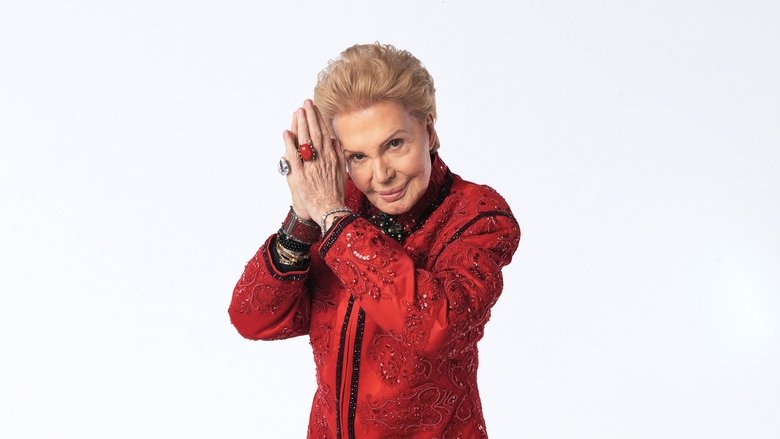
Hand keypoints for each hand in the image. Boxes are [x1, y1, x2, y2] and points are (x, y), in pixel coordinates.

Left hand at [282, 100, 347, 223]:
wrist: (330, 211)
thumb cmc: (335, 194)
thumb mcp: (341, 172)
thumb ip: (339, 155)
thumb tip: (335, 140)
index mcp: (331, 158)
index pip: (324, 134)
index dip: (319, 119)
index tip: (315, 108)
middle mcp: (321, 160)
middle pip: (315, 134)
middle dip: (310, 117)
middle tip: (306, 103)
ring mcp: (310, 167)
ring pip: (305, 142)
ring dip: (301, 125)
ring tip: (297, 111)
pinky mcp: (300, 176)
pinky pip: (294, 157)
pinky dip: (289, 144)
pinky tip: (286, 133)